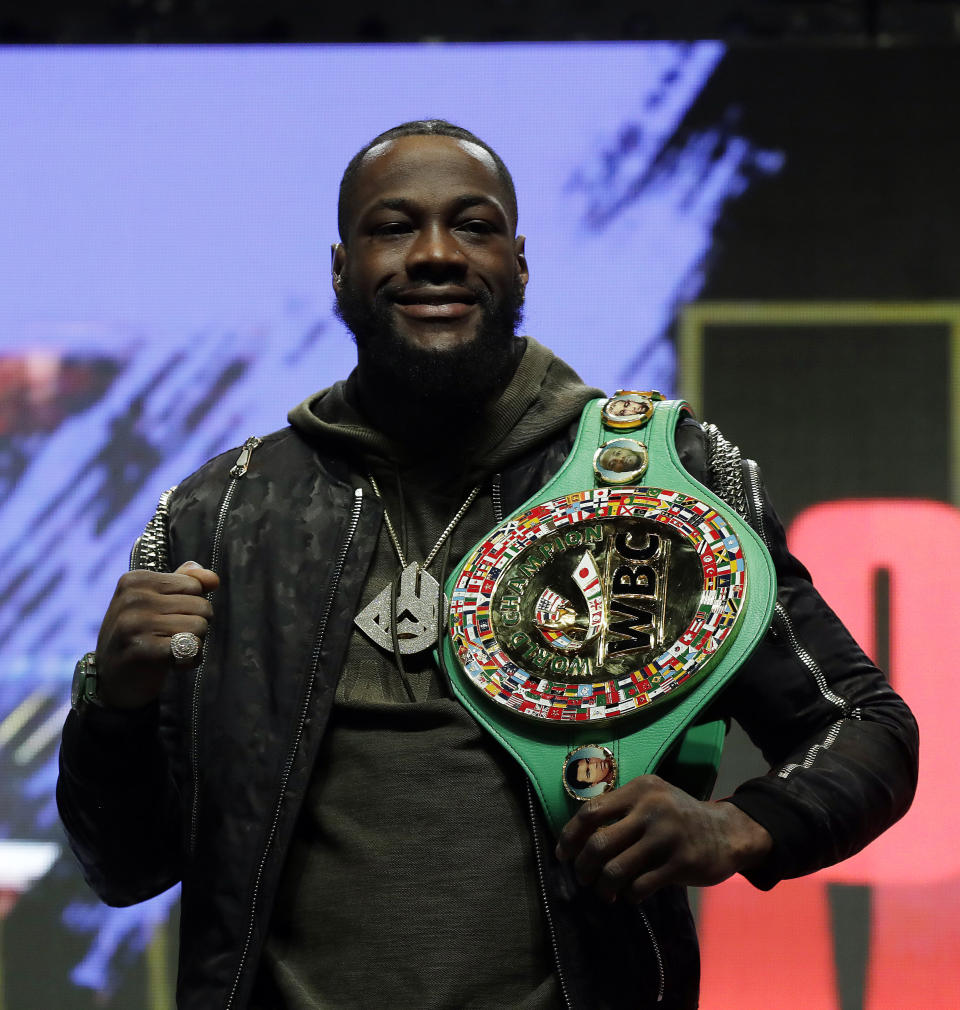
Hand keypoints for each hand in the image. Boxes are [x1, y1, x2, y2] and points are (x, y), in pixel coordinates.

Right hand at [95, 561, 218, 709]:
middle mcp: (133, 597)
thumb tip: (213, 578)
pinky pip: (191, 647)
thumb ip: (185, 583)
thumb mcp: (157, 603)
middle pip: (201, 606)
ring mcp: (134, 622)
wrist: (111, 681)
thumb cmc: (140, 637)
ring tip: (171, 651)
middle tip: (171, 639)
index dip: (192, 606)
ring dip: (194, 644)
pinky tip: (173, 665)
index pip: (195, 584)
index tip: (169, 619)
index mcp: (136, 580)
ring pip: (200, 626)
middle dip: (196, 626)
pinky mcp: (141, 649)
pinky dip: (190, 660)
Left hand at [554, 774, 771, 902]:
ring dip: (603, 886)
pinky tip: (630, 894)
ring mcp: (667, 837)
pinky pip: (639, 886)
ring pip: (616, 869)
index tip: (562, 855)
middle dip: (583, 867)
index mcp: (640, 789)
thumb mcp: (651, 799)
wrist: (727, 832)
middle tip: (583, 878)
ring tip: (604, 892)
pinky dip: (629, 895)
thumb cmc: (677, 817)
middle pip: (599, 843)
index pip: (591, 812)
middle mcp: (652, 808)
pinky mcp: (681, 864)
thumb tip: (576, 838)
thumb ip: (620, 810)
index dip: (570, 836)